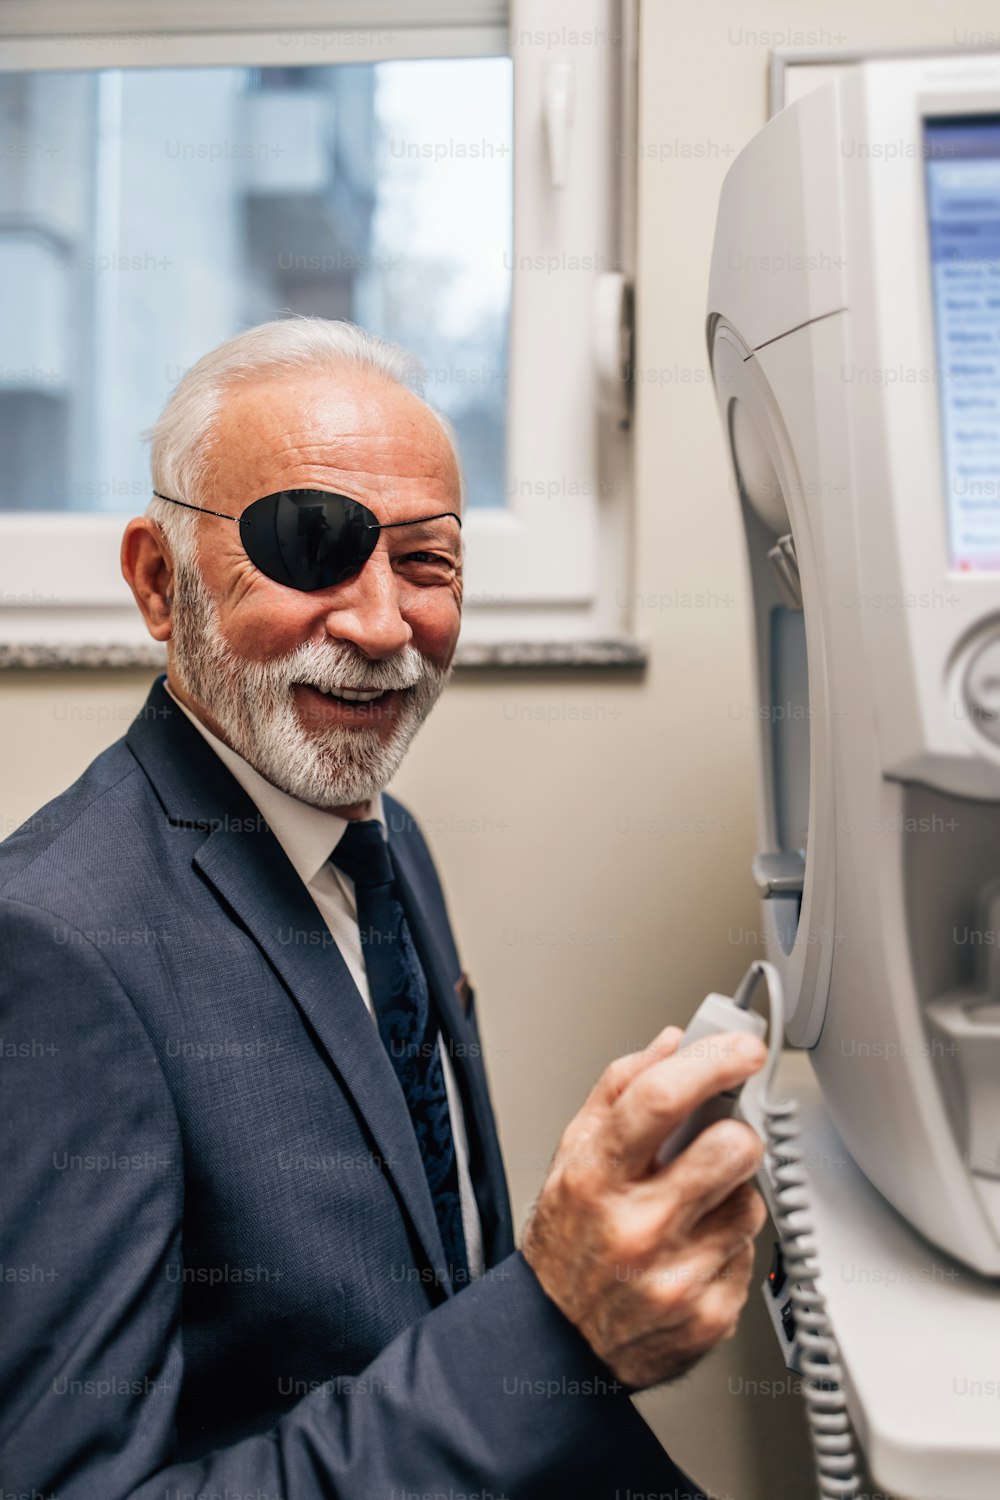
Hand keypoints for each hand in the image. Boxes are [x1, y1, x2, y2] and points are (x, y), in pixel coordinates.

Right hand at [521, 1026, 767, 1390]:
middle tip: (718, 1142)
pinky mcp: (708, 1317)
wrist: (557, 1342)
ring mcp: (675, 1277)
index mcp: (597, 1176)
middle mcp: (637, 1227)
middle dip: (736, 1135)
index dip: (714, 1062)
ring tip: (693, 1210)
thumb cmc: (565, 1242)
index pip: (663, 1099)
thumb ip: (619, 1090)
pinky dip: (727, 1248)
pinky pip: (749, 1255)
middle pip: (730, 1148)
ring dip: (731, 1198)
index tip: (744, 1048)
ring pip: (750, 1203)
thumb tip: (670, 1044)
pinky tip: (692, 1254)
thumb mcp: (571, 1156)